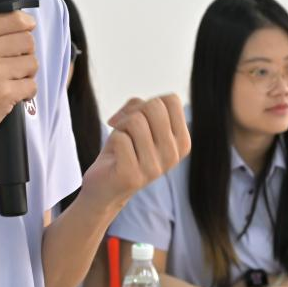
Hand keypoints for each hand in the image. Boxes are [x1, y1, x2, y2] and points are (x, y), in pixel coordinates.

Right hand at [0, 11, 37, 151]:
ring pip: (32, 63)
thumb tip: (21, 24)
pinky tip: (12, 95)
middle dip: (25, 54)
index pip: (13, 18)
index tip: (25, 33)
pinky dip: (25, 93)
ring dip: (26, 74)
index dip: (25, 26)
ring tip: (11, 81)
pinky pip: (31, 86)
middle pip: (27, 40)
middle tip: (14, 65)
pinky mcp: (3, 93)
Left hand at [80, 94, 189, 210]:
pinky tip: (115, 156)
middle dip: (132, 112)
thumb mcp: (138, 122)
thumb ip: (142, 106)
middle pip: (154, 106)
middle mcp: (174, 155)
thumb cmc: (124, 148)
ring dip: (120, 127)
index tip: (136, 117)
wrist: (105, 187)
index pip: (172, 100)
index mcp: (182, 141)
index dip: (148, 102)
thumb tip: (136, 110)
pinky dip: (112, 141)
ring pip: (135, 121)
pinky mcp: (133, 176)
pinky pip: (120, 138)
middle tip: (124, 128)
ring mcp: (155, 168)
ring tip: (120, 142)